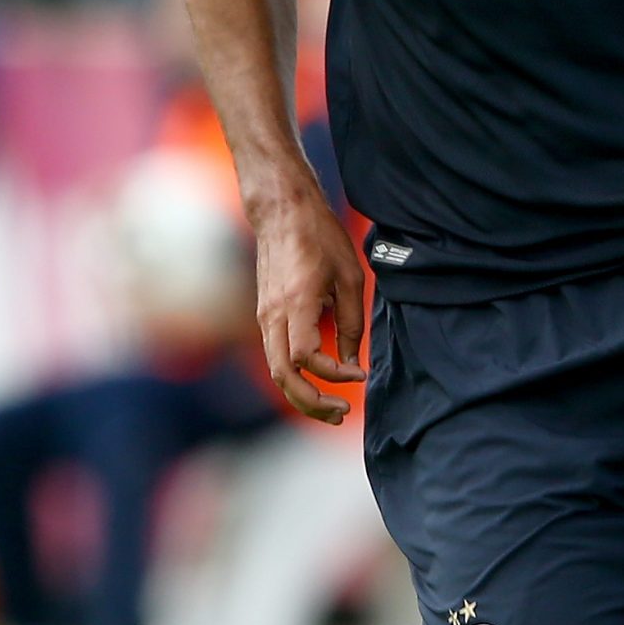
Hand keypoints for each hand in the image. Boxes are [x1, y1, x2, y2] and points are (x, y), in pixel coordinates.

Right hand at [249, 184, 366, 424]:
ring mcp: (264, 316)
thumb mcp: (349, 277)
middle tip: (342, 413)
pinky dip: (294, 378)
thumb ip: (351, 323)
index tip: (359, 374)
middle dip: (312, 403)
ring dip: (301, 396)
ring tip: (332, 409)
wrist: (282, 212)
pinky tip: (316, 383)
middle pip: (284, 376)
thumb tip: (351, 362)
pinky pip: (275, 357)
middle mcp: (274, 315)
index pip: (307, 357)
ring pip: (276, 371)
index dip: (334, 373)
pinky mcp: (264, 316)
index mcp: (296, 303)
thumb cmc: (319, 237)